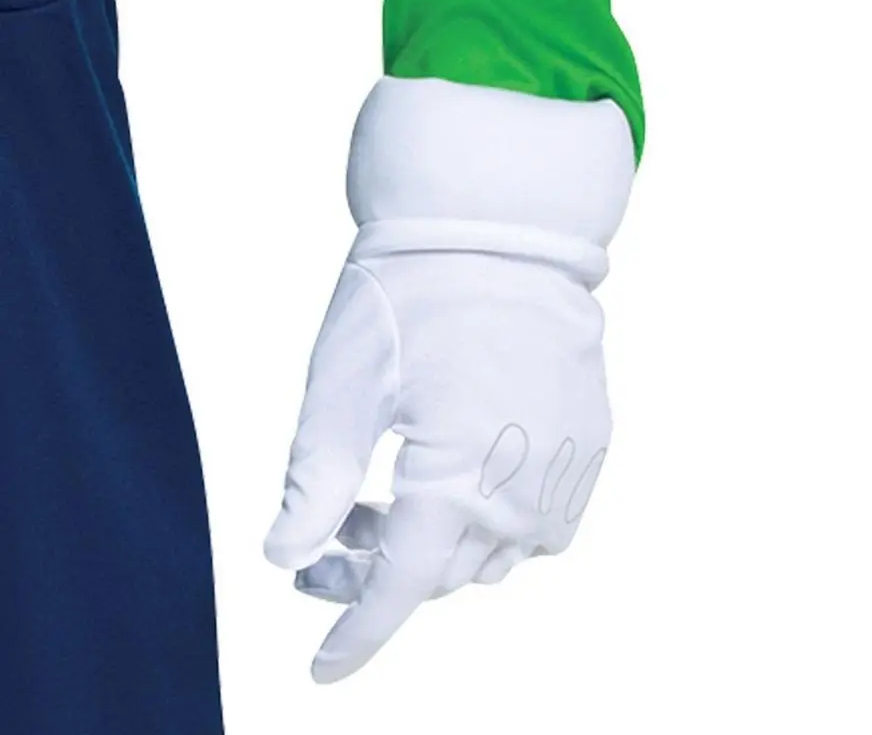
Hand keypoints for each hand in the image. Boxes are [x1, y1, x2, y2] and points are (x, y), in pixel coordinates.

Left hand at [264, 78, 634, 682]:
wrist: (499, 230)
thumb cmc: (411, 298)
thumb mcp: (342, 387)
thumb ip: (314, 483)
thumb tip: (285, 556)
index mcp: (454, 480)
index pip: (397, 590)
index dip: (356, 633)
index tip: (323, 668)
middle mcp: (523, 492)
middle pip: (442, 573)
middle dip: (377, 573)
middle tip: (326, 539)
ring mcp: (568, 468)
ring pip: (494, 554)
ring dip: (436, 546)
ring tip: (388, 498)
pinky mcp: (590, 441)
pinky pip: (544, 521)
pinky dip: (492, 522)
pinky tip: (459, 479)